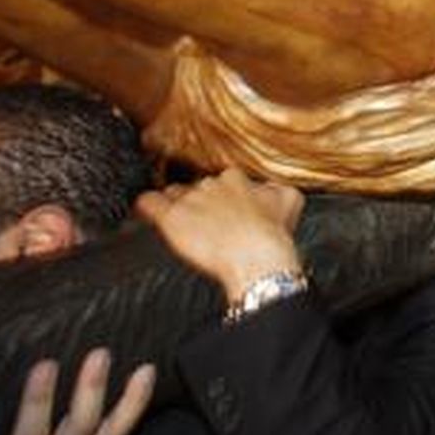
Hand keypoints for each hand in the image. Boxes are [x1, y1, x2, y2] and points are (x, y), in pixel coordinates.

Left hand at [136, 168, 303, 302]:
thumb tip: (271, 188)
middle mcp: (211, 184)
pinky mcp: (171, 217)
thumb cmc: (273, 234)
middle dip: (199, 203)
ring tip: (181, 222)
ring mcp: (190, 199)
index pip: (221, 180)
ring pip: (173, 194)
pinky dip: (145, 207)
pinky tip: (145, 212)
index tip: (225, 209)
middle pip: (196, 187)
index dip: (222, 196)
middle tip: (207, 222)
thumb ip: (275, 189)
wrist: (258, 256)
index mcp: (237, 178)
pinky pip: (148, 203)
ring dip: (176, 206)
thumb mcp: (289, 200)